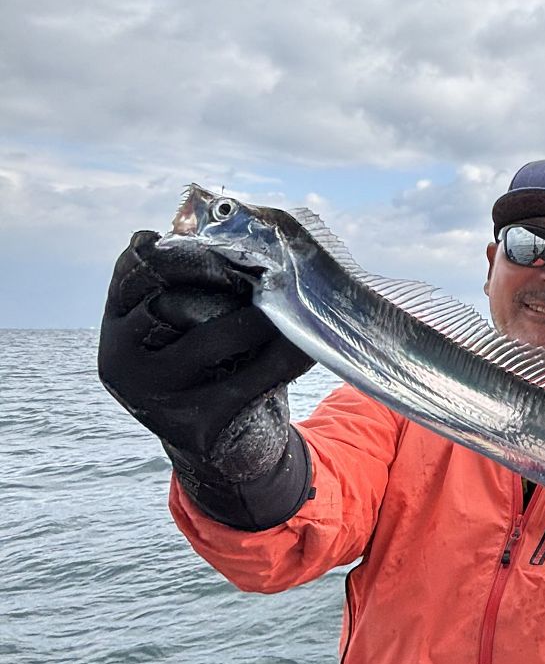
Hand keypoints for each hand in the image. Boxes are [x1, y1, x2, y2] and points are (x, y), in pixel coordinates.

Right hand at [98, 230, 313, 525]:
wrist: (215, 444)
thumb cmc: (206, 363)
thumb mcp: (184, 321)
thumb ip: (190, 278)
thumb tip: (241, 219)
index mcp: (115, 323)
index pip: (134, 269)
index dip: (180, 250)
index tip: (224, 242)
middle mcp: (121, 360)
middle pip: (168, 301)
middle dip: (219, 277)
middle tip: (262, 269)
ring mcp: (153, 397)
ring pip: (211, 340)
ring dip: (257, 317)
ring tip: (288, 303)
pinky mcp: (193, 428)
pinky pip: (249, 383)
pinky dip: (286, 359)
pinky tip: (311, 343)